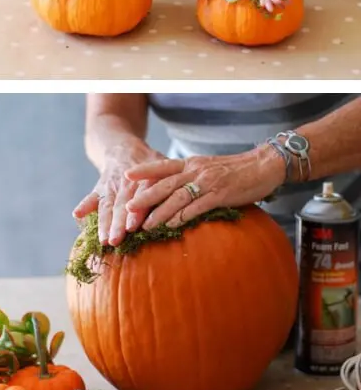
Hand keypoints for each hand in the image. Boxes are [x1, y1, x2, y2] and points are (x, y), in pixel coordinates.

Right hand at [73, 141, 164, 245]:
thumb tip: (188, 191)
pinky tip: (77, 214)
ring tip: (102, 239)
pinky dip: (85, 205)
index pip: (139, 197)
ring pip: (106, 206)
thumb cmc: (150, 162)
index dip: (135, 212)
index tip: (131, 227)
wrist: (123, 147)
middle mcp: (125, 183)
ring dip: (103, 223)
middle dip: (117, 224)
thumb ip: (171, 178)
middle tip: (115, 240)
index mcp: (142, 178)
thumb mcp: (162, 164)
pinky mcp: (99, 188)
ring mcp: (110, 186)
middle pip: (120, 205)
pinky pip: (91, 197)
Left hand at [125, 145, 284, 231]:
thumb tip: (174, 189)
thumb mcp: (209, 168)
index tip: (125, 176)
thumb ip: (191, 176)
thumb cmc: (236, 170)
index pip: (162, 166)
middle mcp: (196, 170)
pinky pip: (197, 207)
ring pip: (177, 198)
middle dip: (144, 198)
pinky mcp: (220, 194)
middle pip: (164, 184)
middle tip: (127, 210)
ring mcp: (207, 182)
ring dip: (159, 213)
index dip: (143, 170)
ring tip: (144, 226)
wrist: (264, 165)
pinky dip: (182, 217)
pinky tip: (171, 226)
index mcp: (191, 163)